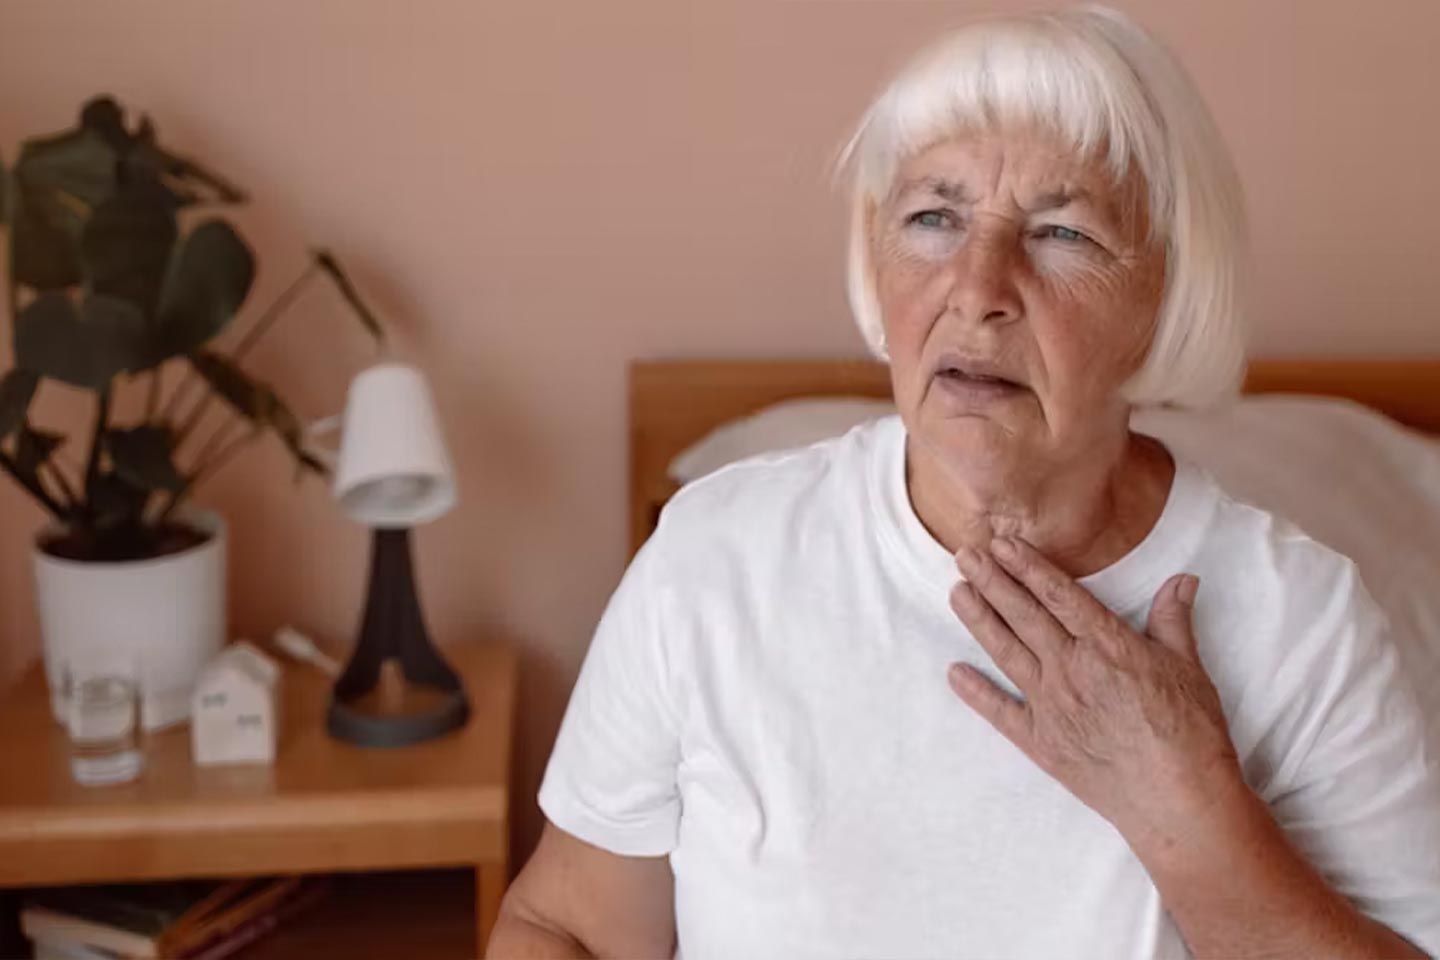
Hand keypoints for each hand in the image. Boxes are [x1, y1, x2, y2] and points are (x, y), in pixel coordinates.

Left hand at [948, 536, 1243, 856]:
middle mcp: (1071, 668)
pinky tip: (954, 672)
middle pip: (1023, 615)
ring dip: (978, 620)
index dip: (1027, 566)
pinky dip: (975, 692)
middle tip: (965, 554)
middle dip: (992, 581)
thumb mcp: (1188, 667)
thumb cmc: (1191, 733)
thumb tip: (1181, 580)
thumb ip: (1173, 620)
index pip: (1058, 594)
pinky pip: (999, 711)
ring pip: (1005, 652)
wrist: (1178, 801)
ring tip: (956, 592)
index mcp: (1107, 645)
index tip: (1003, 544)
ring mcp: (1051, 705)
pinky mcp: (1041, 742)